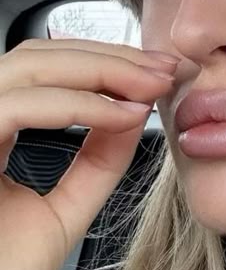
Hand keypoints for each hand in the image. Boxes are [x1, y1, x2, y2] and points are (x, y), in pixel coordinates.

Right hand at [0, 38, 178, 269]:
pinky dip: (76, 105)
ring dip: (101, 69)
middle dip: (110, 57)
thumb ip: (95, 162)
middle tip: (166, 69)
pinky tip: (123, 116)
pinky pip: (13, 108)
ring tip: (153, 87)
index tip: (158, 72)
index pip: (40, 72)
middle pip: (35, 56)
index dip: (102, 63)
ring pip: (25, 67)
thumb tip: (136, 111)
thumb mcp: (59, 213)